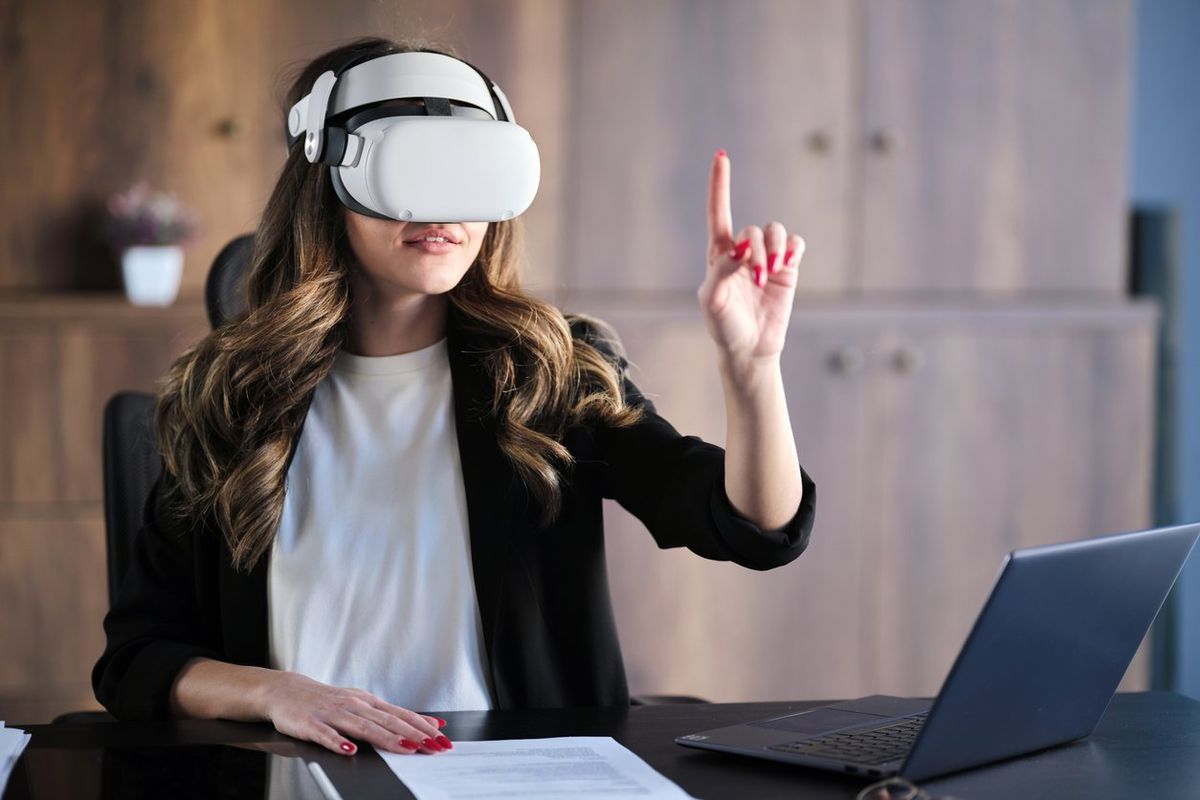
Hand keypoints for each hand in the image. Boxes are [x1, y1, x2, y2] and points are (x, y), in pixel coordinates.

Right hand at [261, 671, 451, 756]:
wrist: (286, 690)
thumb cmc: (327, 700)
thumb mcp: (361, 703)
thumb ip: (391, 715)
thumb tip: (427, 722)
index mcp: (367, 702)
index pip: (400, 715)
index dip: (422, 727)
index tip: (442, 738)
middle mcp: (354, 705)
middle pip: (387, 722)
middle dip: (413, 735)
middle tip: (434, 746)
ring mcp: (333, 714)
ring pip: (363, 727)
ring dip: (386, 738)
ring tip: (406, 748)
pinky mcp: (311, 724)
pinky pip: (326, 735)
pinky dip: (338, 742)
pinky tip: (349, 751)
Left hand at [697, 149, 804, 364]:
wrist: (749, 349)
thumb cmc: (723, 326)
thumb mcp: (713, 300)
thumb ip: (722, 270)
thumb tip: (741, 248)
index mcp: (719, 255)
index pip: (718, 212)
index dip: (719, 185)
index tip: (721, 155)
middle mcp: (743, 252)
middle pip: (752, 230)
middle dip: (757, 251)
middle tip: (758, 277)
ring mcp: (767, 259)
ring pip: (776, 232)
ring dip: (775, 248)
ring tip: (772, 273)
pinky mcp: (788, 270)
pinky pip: (796, 245)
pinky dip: (793, 249)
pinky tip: (787, 264)